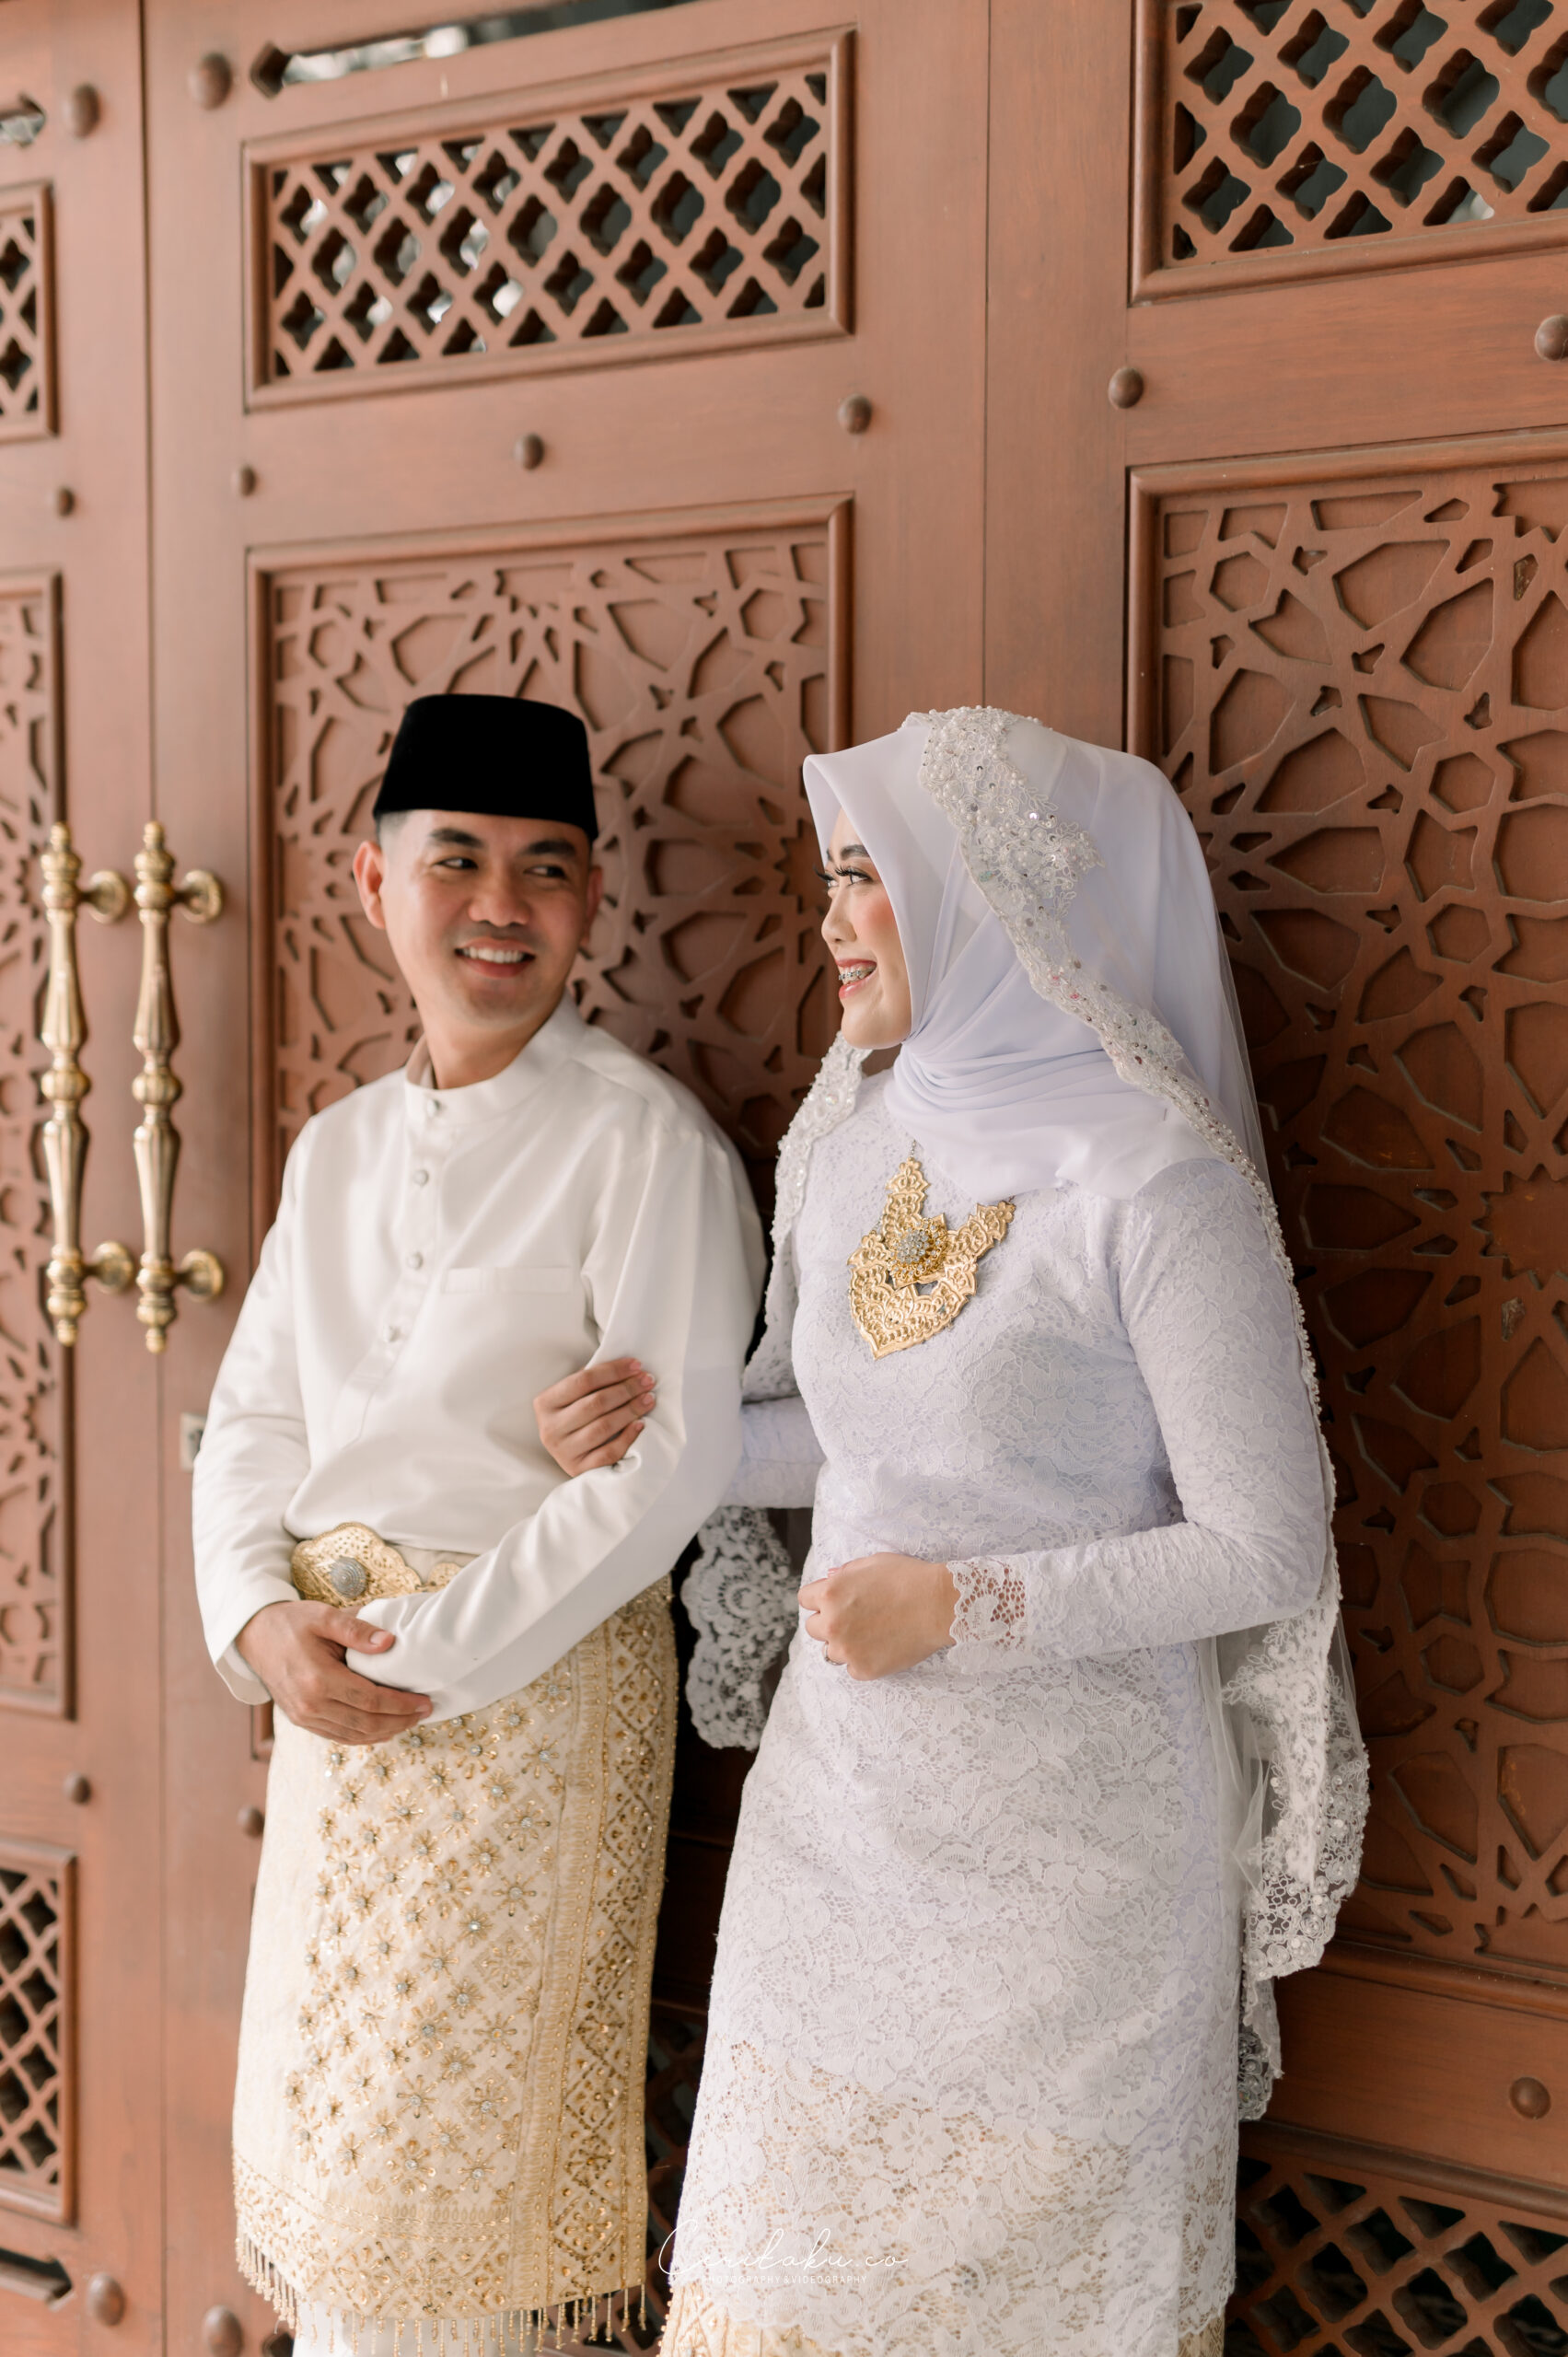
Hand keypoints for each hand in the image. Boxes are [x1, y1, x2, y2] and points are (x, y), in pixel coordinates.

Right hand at [235, 1599, 431, 1744]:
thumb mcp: (324, 1616)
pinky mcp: (301, 1721)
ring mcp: (304, 1717)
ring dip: (385, 1732)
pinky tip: (382, 1729)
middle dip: (400, 1721)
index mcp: (318, 1680)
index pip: (370, 1700)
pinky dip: (363, 1736)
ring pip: (353, 1736)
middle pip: (365, 1723)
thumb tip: (390, 1642)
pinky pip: (338, 1737)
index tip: (425, 1701)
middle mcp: (310, 1705)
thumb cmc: (292, 1623)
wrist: (255, 1636)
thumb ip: (357, 1629)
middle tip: (425, 1713)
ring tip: (409, 1721)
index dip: (401, 1705)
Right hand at [534, 1356, 655, 1474]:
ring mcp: (563, 1451)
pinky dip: (627, 1437)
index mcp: (545, 1403)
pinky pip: (608, 1453)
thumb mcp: (574, 1396)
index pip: (583, 1380)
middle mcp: (550, 1428)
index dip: (613, 1371)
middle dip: (626, 1389)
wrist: (569, 1452)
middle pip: (595, 1403)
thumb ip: (591, 1381)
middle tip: (647, 1381)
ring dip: (630, 1410)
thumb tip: (628, 1366)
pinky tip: (640, 1424)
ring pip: (603, 1427)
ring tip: (648, 1399)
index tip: (636, 1365)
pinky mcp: (578, 1469)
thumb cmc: (576, 1415)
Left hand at [798, 1553, 957, 1680]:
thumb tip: (830, 1579)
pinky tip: (883, 1647)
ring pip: (831, 1651)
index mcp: (830, 1594)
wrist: (938, 1604)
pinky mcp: (863, 1669)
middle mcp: (832, 1623)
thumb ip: (844, 1574)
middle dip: (829, 1621)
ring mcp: (847, 1650)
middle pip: (813, 1627)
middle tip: (855, 1618)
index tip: (835, 1601)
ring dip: (844, 1643)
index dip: (821, 1599)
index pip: (805, 1599)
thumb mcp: (871, 1563)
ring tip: (871, 1634)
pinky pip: (852, 1668)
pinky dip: (863, 1660)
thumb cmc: (908, 1578)